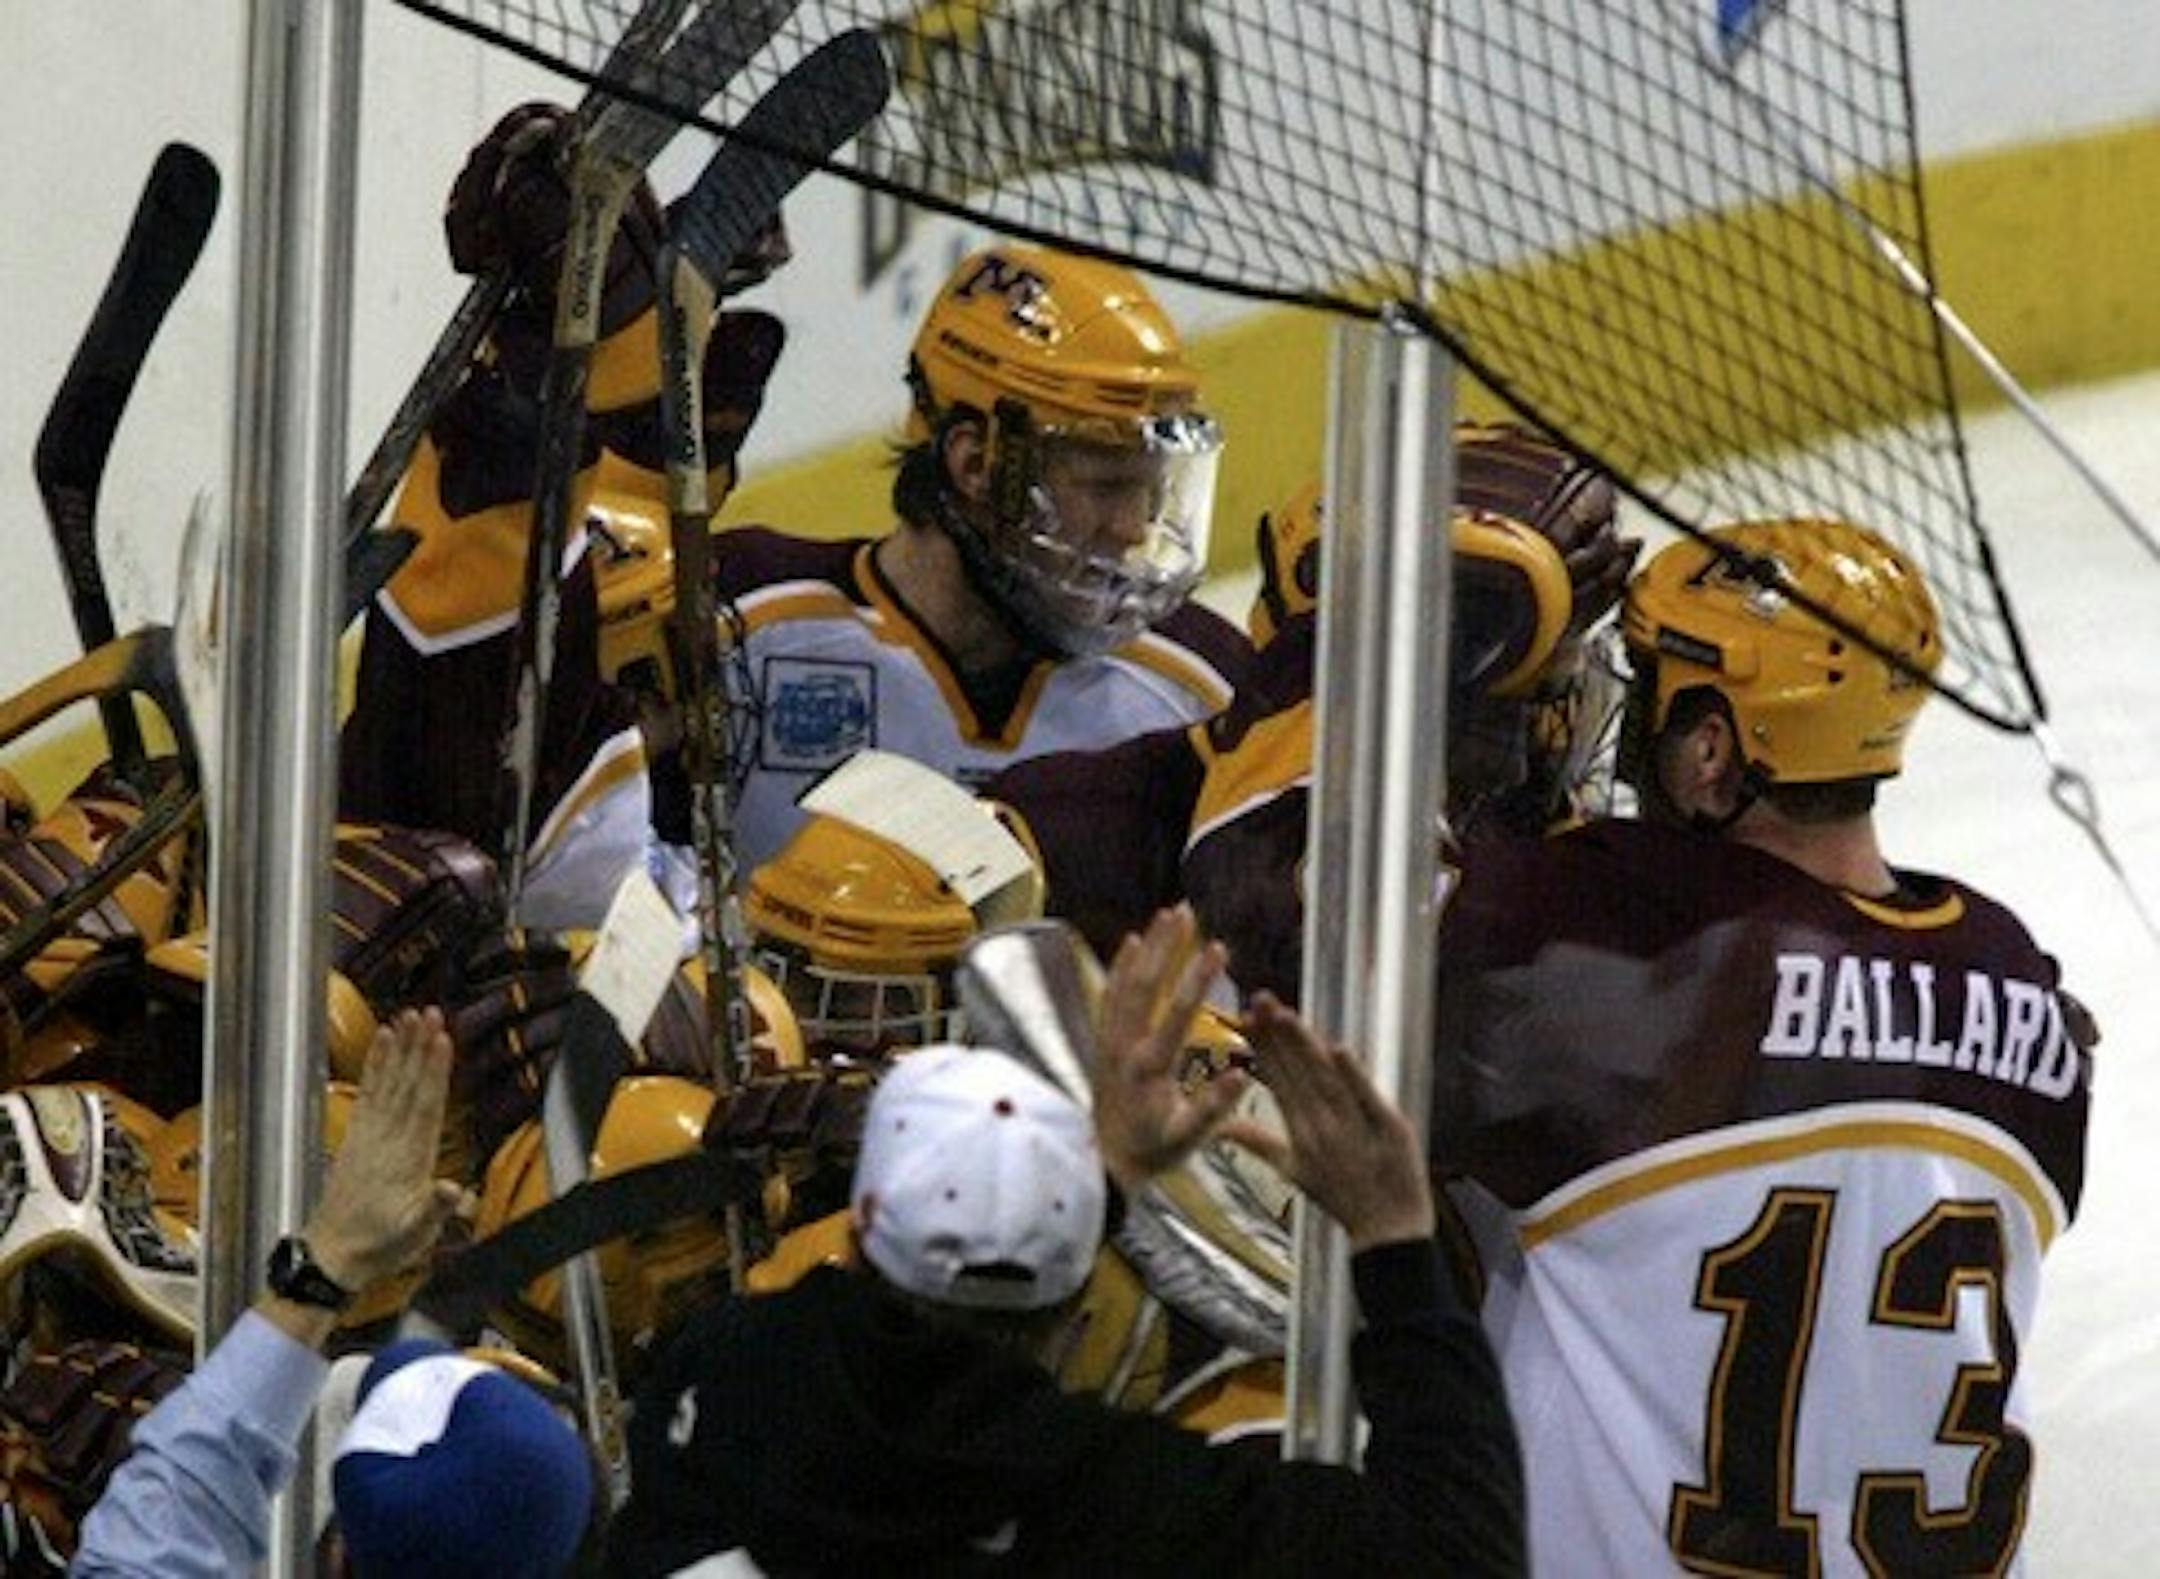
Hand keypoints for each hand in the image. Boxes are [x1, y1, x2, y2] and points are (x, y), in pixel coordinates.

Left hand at [304, 1008, 468, 1292]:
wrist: (333, 1256)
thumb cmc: (380, 1246)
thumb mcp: (415, 1234)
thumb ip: (434, 1208)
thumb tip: (454, 1188)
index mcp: (409, 1160)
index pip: (426, 1105)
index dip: (434, 1071)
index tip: (442, 1040)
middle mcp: (388, 1140)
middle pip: (408, 1084)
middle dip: (419, 1047)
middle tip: (429, 1013)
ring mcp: (371, 1136)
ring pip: (390, 1082)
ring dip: (400, 1048)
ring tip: (408, 1016)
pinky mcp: (358, 1136)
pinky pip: (369, 1093)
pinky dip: (375, 1065)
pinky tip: (382, 1041)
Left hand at [1093, 906, 1247, 1192]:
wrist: (1104, 1164)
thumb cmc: (1151, 1152)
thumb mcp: (1188, 1140)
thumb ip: (1213, 1109)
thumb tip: (1241, 1076)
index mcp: (1149, 1068)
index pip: (1177, 1014)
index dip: (1198, 979)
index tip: (1218, 948)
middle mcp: (1125, 1047)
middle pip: (1145, 985)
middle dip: (1167, 947)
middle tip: (1186, 912)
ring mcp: (1111, 1041)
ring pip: (1125, 983)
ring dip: (1146, 948)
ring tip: (1165, 915)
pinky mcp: (1105, 1042)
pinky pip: (1110, 994)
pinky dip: (1120, 966)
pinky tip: (1132, 943)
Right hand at [1218, 993, 1435, 1251]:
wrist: (1389, 1233)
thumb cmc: (1341, 1197)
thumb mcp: (1293, 1171)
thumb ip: (1258, 1142)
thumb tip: (1220, 1127)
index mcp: (1298, 1132)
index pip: (1277, 1080)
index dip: (1262, 1047)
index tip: (1244, 1016)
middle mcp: (1321, 1128)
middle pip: (1296, 1073)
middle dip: (1277, 1035)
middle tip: (1259, 999)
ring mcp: (1354, 1129)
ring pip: (1325, 1080)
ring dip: (1304, 1047)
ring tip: (1285, 1015)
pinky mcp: (1389, 1130)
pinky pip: (1367, 1099)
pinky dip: (1353, 1076)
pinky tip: (1337, 1049)